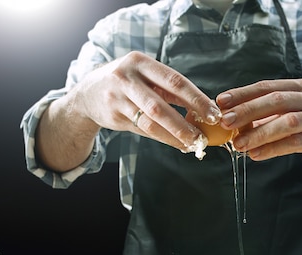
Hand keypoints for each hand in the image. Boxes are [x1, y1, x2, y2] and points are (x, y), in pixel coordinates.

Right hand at [75, 51, 220, 152]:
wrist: (88, 93)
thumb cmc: (127, 83)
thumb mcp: (145, 76)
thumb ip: (169, 90)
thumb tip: (203, 107)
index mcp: (141, 62)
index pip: (175, 81)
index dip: (196, 99)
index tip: (214, 113)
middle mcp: (127, 77)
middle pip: (161, 104)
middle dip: (186, 122)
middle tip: (204, 135)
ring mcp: (118, 97)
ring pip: (151, 121)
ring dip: (174, 135)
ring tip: (193, 143)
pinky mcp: (114, 115)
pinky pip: (143, 130)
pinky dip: (163, 139)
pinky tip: (178, 144)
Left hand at [216, 78, 301, 191]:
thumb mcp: (291, 115)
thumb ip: (267, 115)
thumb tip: (231, 119)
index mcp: (301, 87)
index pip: (267, 86)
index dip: (243, 93)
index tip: (221, 102)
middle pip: (276, 100)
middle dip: (247, 111)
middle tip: (226, 122)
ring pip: (286, 122)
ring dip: (259, 133)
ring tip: (238, 144)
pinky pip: (295, 142)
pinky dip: (273, 148)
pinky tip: (256, 154)